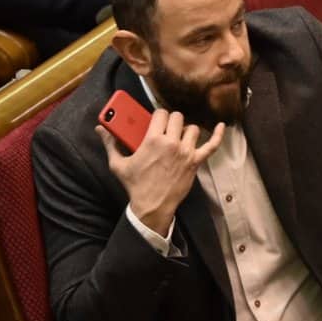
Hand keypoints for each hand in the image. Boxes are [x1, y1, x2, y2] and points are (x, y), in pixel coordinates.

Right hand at [96, 110, 224, 234]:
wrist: (152, 206)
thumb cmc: (136, 185)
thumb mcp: (118, 164)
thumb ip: (110, 144)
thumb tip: (100, 130)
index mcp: (153, 139)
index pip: (161, 114)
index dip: (159, 115)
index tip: (156, 121)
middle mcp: (171, 143)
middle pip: (177, 118)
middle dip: (172, 121)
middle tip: (167, 129)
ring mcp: (186, 152)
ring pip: (192, 129)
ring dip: (186, 131)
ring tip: (180, 136)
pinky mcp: (195, 162)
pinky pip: (211, 146)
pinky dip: (218, 136)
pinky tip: (222, 127)